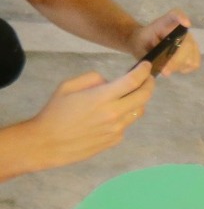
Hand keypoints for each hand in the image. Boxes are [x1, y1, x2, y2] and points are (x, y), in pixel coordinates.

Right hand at [23, 65, 154, 172]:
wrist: (48, 143)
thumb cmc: (55, 112)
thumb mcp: (68, 86)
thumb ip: (93, 79)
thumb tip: (110, 82)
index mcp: (102, 97)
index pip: (132, 81)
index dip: (143, 71)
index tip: (147, 65)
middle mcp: (114, 114)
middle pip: (144, 97)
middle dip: (149, 85)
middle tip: (147, 79)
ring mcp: (117, 129)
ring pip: (138, 111)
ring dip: (137, 101)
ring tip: (128, 96)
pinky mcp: (115, 140)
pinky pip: (126, 124)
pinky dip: (124, 116)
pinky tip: (109, 116)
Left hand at [129, 9, 199, 75]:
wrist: (142, 43)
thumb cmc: (140, 43)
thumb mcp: (137, 47)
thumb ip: (149, 57)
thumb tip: (165, 70)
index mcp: (164, 23)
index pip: (175, 14)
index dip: (182, 18)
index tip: (186, 24)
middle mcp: (180, 29)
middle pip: (187, 44)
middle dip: (176, 61)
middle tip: (164, 70)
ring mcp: (189, 40)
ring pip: (191, 56)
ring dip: (179, 65)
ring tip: (168, 67)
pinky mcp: (193, 51)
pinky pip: (194, 62)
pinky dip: (186, 68)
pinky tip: (175, 68)